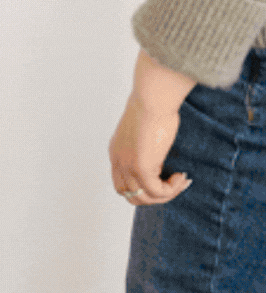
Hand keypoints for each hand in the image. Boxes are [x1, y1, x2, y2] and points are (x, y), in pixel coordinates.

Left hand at [108, 92, 191, 206]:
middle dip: (155, 196)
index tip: (164, 179)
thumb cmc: (153, 108)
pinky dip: (172, 189)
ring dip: (165, 195)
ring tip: (179, 181)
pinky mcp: (140, 167)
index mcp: (116, 151)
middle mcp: (118, 160)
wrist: (152, 99)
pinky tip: (180, 176)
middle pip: (132, 195)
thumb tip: (160, 162)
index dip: (144, 188)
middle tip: (173, 184)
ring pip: (145, 198)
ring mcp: (127, 164)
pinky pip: (157, 192)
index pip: (123, 184)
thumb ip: (146, 149)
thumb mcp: (144, 133)